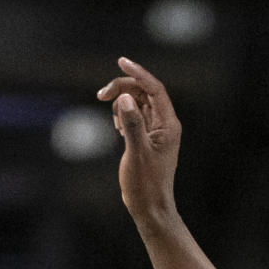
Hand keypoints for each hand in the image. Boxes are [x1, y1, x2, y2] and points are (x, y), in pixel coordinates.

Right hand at [96, 57, 181, 225]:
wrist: (149, 207)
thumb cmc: (146, 184)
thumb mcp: (136, 152)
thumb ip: (132, 124)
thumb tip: (125, 97)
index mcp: (168, 125)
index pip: (155, 89)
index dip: (138, 74)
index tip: (121, 62)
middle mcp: (164, 125)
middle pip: (144, 92)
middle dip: (123, 88)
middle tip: (100, 95)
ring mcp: (155, 131)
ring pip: (137, 103)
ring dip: (121, 103)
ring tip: (113, 121)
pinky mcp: (145, 138)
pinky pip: (133, 116)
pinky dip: (122, 115)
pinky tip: (117, 128)